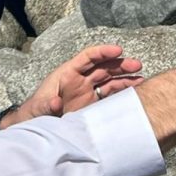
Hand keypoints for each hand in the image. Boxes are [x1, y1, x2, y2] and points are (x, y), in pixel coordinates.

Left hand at [0, 44, 143, 128]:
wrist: (36, 125)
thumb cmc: (34, 112)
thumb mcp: (38, 108)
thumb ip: (46, 105)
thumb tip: (56, 103)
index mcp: (67, 74)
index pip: (87, 57)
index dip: (102, 52)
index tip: (118, 50)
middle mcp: (79, 79)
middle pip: (102, 67)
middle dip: (119, 64)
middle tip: (136, 65)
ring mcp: (87, 91)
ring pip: (109, 79)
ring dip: (124, 77)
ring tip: (141, 79)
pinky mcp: (92, 104)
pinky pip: (109, 94)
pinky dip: (122, 91)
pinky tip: (134, 92)